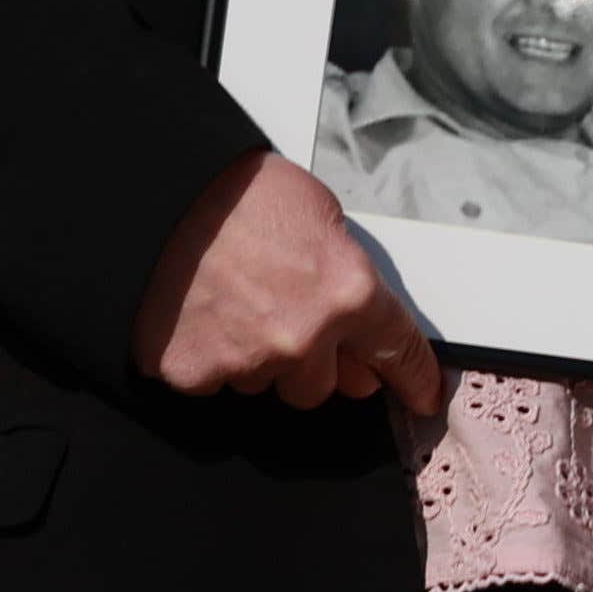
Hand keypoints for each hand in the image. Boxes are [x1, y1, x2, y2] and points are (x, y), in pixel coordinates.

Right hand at [132, 150, 442, 412]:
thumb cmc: (247, 196)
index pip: (397, 353)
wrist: (169, 195)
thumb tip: (356, 325)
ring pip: (265, 385)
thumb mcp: (326, 221)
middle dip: (311, 362)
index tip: (423, 397)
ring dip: (259, 358)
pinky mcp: (193, 372)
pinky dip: (210, 358)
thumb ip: (348, 281)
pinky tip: (203, 317)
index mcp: (349, 294)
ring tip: (237, 305)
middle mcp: (303, 338)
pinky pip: (213, 383)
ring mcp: (246, 360)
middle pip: (322, 387)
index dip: (413, 379)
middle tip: (287, 318)